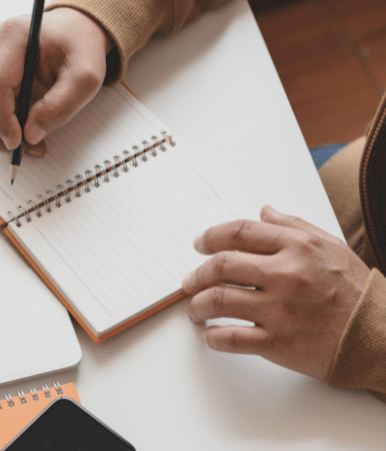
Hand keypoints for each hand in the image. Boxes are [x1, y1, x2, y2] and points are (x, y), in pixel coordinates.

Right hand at [0, 7, 110, 156]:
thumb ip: (60, 106)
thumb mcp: (86, 78)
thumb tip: (30, 135)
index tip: (18, 144)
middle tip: (22, 152)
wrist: (75, 31)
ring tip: (28, 143)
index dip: (2, 120)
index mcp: (14, 34)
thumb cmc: (80, 49)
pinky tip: (21, 127)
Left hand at [182, 205, 369, 379]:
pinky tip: (211, 334)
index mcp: (296, 247)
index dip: (211, 237)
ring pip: (218, 300)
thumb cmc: (356, 292)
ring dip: (197, 305)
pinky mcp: (278, 343)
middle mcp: (285, 275)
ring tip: (195, 309)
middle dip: (196, 274)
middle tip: (189, 281)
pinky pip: (230, 337)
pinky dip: (213, 337)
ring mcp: (279, 310)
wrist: (380, 337)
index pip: (238, 233)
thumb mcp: (329, 247)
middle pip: (220, 266)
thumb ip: (293, 226)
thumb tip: (264, 212)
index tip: (199, 244)